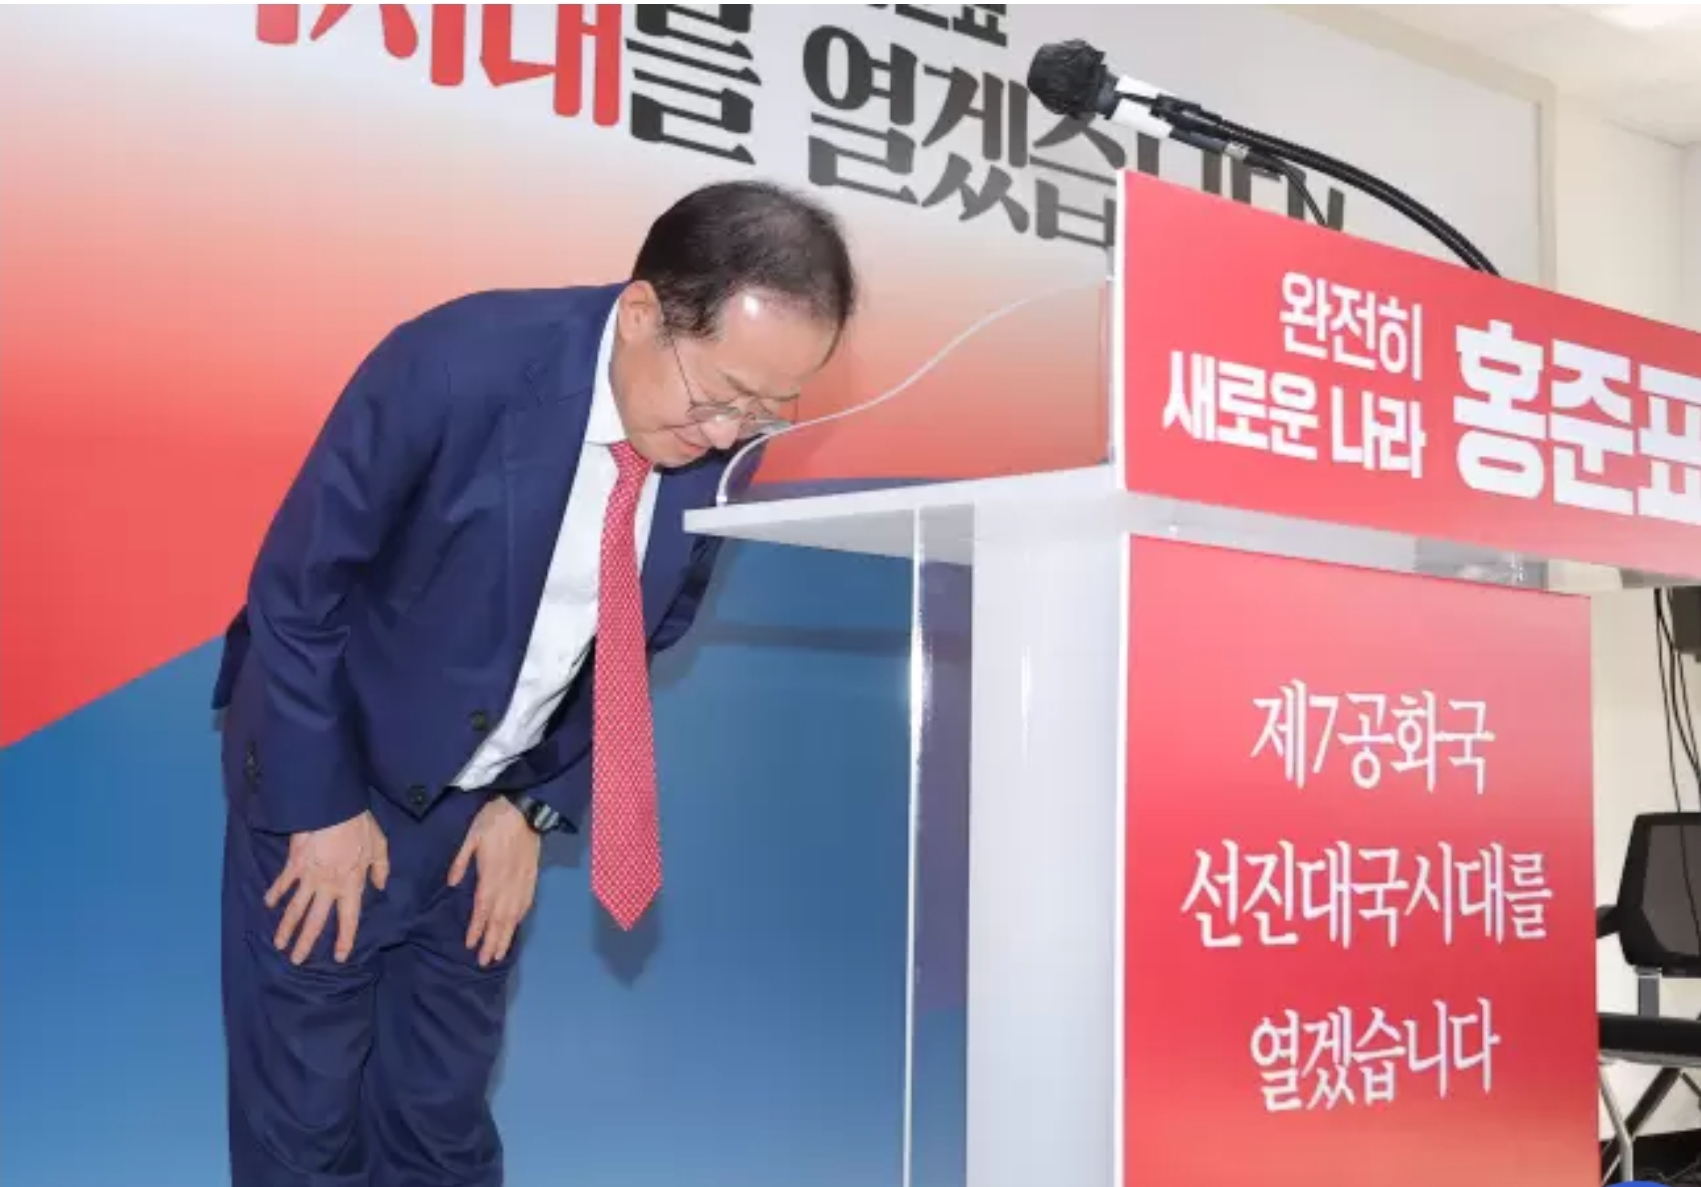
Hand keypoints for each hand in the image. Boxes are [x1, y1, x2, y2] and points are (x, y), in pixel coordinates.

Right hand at [266, 810, 389, 964]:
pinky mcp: (293, 865)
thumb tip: (379, 885)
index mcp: (351, 884)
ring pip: (295, 909)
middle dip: (305, 943)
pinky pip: (282, 883)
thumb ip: (380, 868)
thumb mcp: (379, 846)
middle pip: (315, 921)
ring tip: (279, 944)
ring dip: (286, 928)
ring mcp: (308, 877)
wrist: (332, 808)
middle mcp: (328, 887)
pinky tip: (267, 904)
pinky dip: (274, 894)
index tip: (339, 957)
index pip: (349, 919)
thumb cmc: (359, 825)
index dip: (345, 939)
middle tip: (296, 960)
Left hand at [449, 797, 540, 966]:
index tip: (470, 945)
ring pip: (514, 915)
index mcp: (492, 874)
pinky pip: (526, 903)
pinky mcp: (532, 877)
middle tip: (485, 961)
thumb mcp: (471, 836)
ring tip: (499, 954)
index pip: (483, 907)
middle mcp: (508, 883)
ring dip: (507, 936)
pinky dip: (520, 919)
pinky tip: (515, 929)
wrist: (526, 808)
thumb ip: (461, 861)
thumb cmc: (494, 820)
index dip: (477, 928)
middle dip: (492, 941)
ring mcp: (522, 881)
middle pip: (500, 918)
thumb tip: (451, 883)